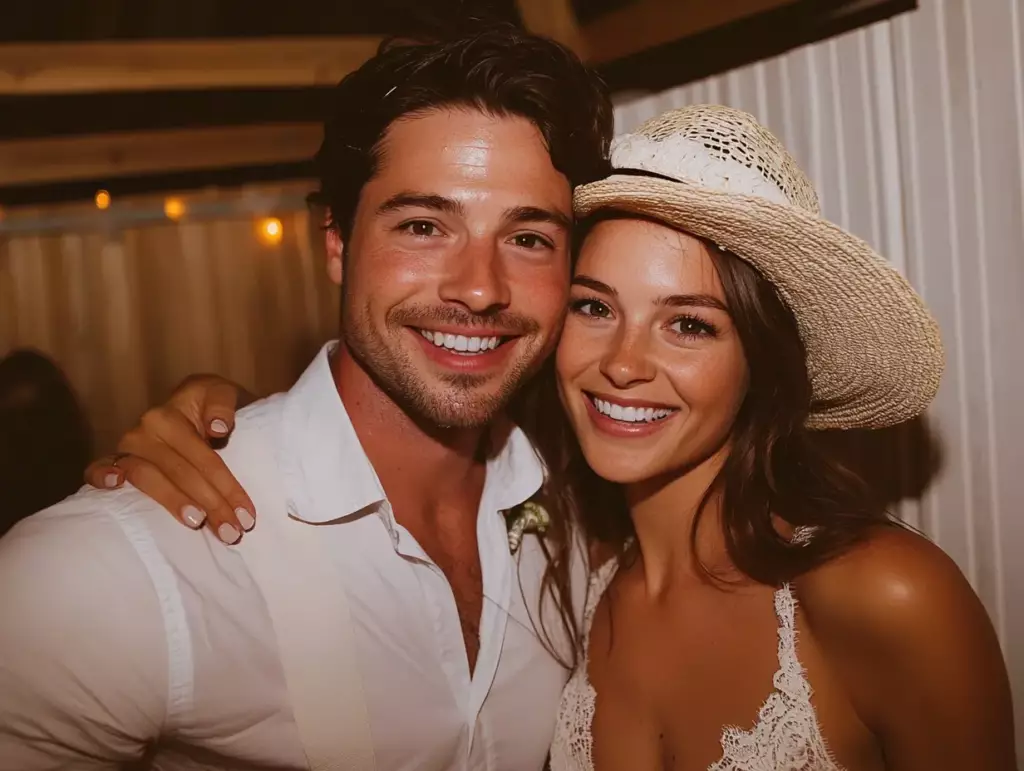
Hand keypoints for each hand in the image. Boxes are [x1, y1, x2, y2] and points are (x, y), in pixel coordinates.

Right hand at [85, 374, 255, 543]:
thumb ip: (223, 404)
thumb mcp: (226, 395)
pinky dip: (102, 475)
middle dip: (210, 504)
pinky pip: (99, 467)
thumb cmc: (215, 410)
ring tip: (197, 523)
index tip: (246, 515)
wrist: (197, 409)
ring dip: (173, 502)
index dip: (226, 486)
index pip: (202, 456)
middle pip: (179, 472)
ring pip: (147, 478)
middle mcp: (146, 429)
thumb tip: (217, 428)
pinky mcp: (115, 460)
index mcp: (173, 413)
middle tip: (231, 532)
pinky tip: (114, 487)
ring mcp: (128, 446)